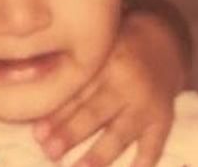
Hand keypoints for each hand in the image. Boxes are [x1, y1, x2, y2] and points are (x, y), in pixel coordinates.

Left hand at [34, 10, 185, 166]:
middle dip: (71, 134)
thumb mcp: (92, 49)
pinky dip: (144, 160)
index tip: (37, 134)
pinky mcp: (164, 119)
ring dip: (100, 154)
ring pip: (121, 132)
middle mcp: (126, 83)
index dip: (56, 114)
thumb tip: (33, 101)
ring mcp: (147, 104)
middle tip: (50, 153)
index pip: (77, 92)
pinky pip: (155, 143)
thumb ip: (67, 72)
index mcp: (103, 61)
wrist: (163, 42)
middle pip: (95, 112)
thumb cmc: (113, 47)